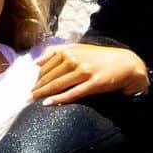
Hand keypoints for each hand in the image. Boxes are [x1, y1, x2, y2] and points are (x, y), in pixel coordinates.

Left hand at [31, 43, 149, 105]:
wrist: (124, 64)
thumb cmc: (99, 57)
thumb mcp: (79, 48)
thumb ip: (57, 51)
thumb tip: (36, 62)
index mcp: (70, 50)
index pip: (47, 65)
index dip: (37, 77)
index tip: (30, 85)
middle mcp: (75, 59)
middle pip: (50, 76)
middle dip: (38, 87)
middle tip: (27, 96)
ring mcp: (84, 71)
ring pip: (58, 84)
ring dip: (44, 93)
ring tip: (33, 100)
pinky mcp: (93, 83)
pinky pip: (73, 93)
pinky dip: (59, 99)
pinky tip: (48, 103)